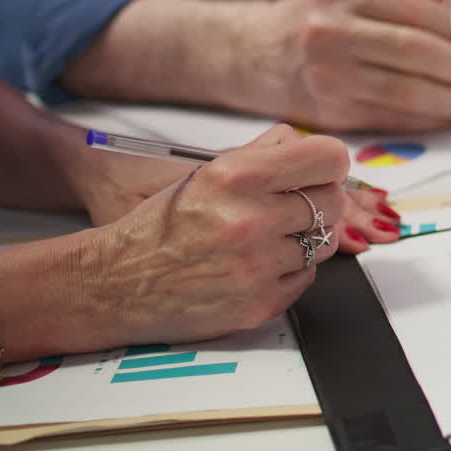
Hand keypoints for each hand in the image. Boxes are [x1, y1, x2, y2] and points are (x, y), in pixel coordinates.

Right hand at [73, 124, 402, 251]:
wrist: (115, 283)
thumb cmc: (161, 225)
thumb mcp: (206, 171)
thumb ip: (264, 153)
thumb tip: (307, 146)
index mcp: (237, 177)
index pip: (329, 158)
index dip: (329, 164)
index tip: (322, 170)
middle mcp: (250, 220)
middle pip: (335, 202)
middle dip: (321, 202)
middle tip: (296, 206)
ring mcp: (257, 267)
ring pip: (326, 244)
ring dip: (306, 238)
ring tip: (271, 236)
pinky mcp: (260, 304)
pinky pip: (307, 278)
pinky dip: (290, 271)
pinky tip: (259, 265)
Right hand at [254, 0, 450, 131]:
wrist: (259, 52)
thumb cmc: (322, 12)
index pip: (418, 10)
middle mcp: (330, 30)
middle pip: (416, 52)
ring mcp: (328, 75)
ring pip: (407, 92)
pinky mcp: (331, 112)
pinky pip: (392, 119)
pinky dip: (427, 120)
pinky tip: (449, 116)